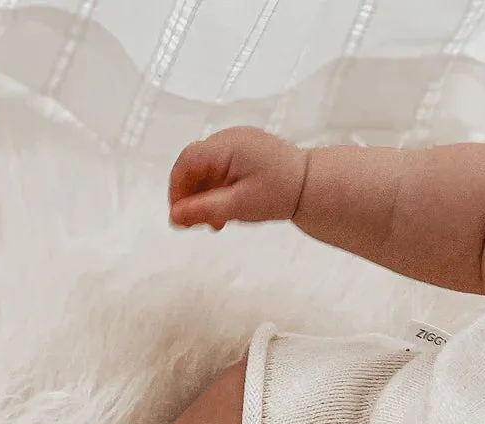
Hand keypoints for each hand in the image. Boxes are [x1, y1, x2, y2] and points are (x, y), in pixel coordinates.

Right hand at [168, 127, 308, 230]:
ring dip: (203, 196)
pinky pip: (218, 169)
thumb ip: (203, 209)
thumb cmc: (278, 193)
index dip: (177, 190)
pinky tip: (224, 209)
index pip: (186, 163)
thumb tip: (173, 216)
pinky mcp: (243, 152)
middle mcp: (229, 138)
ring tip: (215, 221)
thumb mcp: (237, 206)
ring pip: (204, 170)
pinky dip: (215, 190)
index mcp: (227, 146)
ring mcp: (236, 143)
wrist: (311, 184)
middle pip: (193, 166)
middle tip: (199, 224)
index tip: (181, 217)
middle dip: (191, 196)